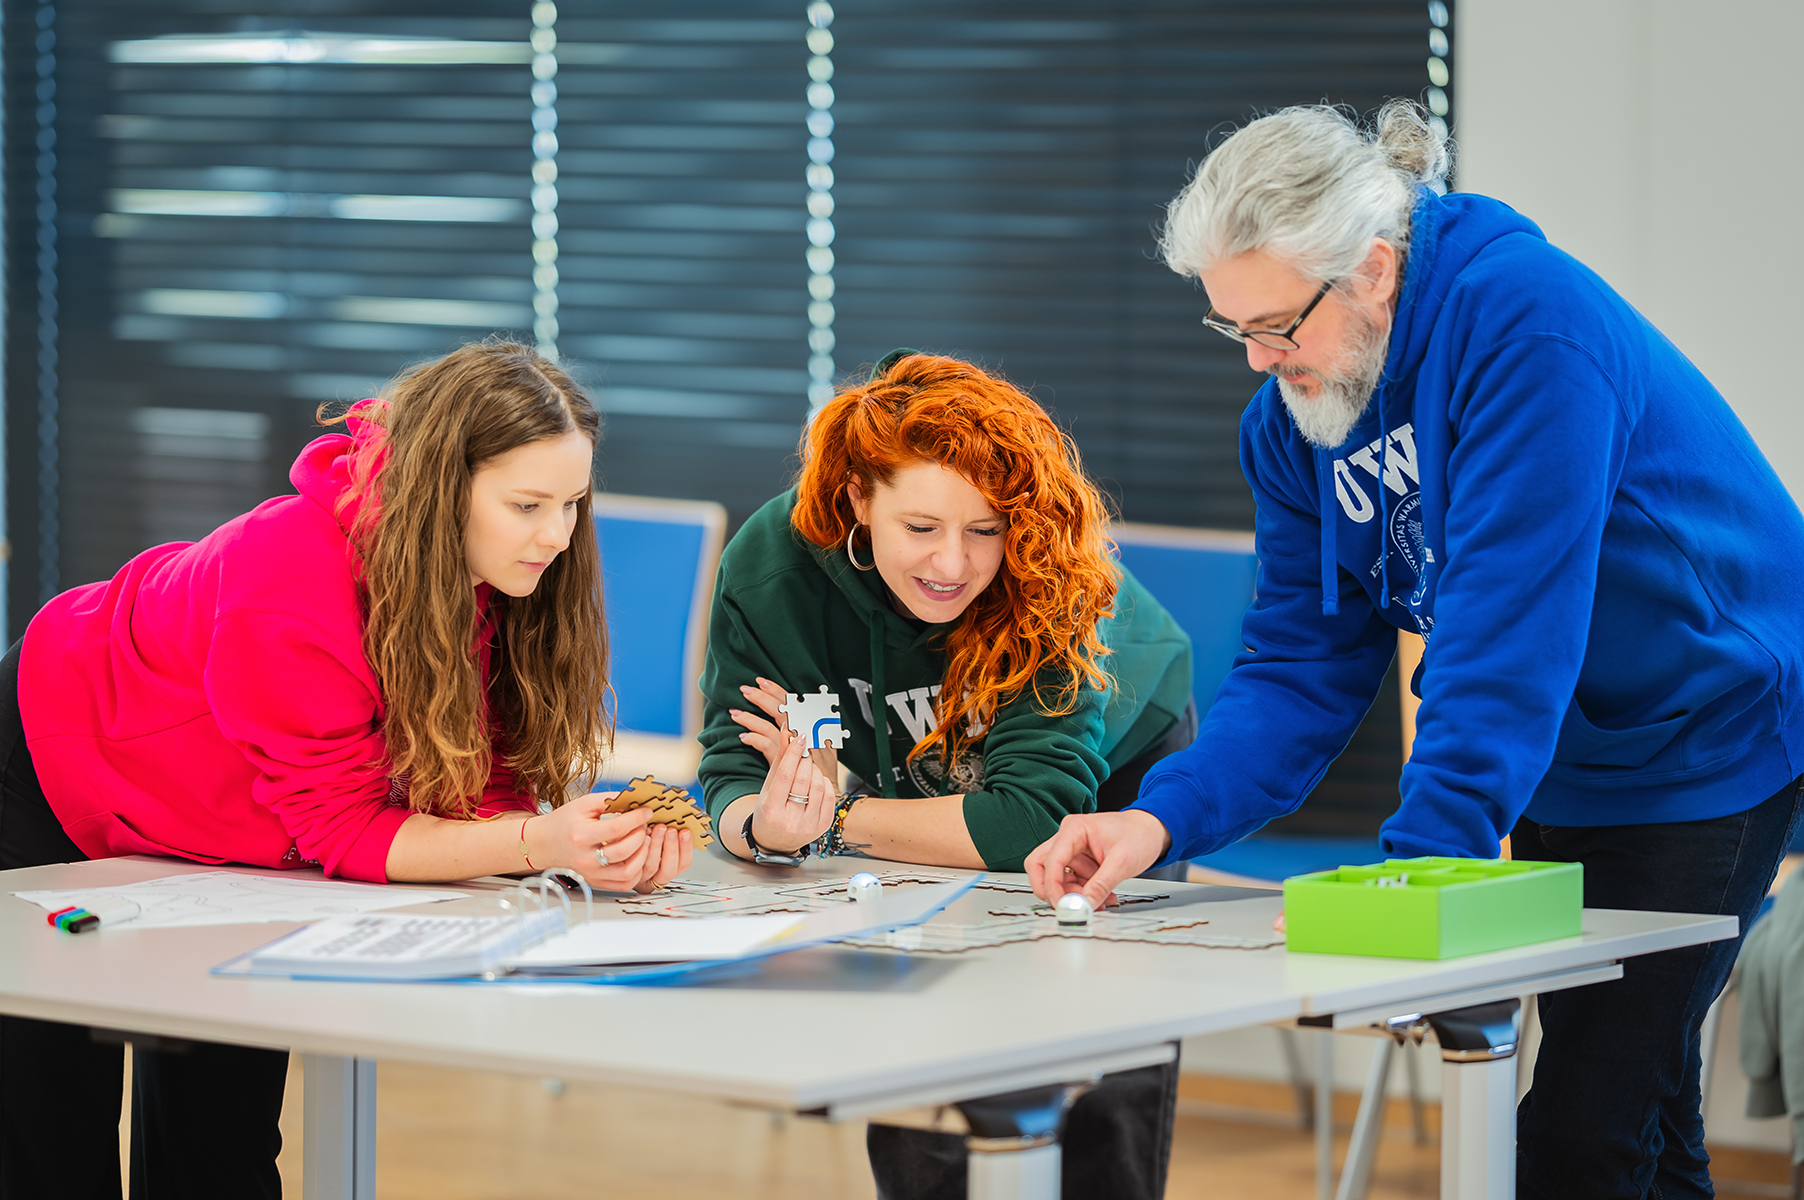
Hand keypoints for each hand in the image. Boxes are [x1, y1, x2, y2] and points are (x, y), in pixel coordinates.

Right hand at [526, 796, 690, 891]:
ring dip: (642, 855)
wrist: (546, 843)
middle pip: (624, 851)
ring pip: (627, 872)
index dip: (636, 818)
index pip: (616, 829)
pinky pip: (624, 884)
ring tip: (642, 841)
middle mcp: (585, 859)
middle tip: (644, 825)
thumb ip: (611, 800)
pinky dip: (637, 871)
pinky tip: (637, 856)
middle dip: (641, 835)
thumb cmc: (565, 822)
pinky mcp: (597, 883)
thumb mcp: (585, 803)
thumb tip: (637, 800)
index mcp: (580, 835)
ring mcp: (591, 874)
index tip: (646, 811)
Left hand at [731, 677, 839, 782]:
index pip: (795, 702)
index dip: (777, 692)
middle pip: (782, 711)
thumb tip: (791, 712)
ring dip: (751, 719)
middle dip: (762, 698)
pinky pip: (767, 747)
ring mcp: (796, 748)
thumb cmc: (822, 768)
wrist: (825, 793)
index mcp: (814, 725)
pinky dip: (755, 739)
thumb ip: (809, 727)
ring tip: (735, 714)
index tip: (762, 682)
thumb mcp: (824, 743)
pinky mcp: (787, 763)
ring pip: (771, 727)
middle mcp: (806, 734)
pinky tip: (744, 737)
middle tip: (745, 690)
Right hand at [748, 724, 836, 855]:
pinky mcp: (823, 826)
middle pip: (803, 779)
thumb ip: (779, 761)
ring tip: (808, 767)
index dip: (794, 753)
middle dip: (805, 760)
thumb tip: (787, 734)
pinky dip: (824, 782)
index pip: (785, 775)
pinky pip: (830, 796)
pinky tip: (816, 780)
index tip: (799, 737)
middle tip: (804, 752)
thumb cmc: (769, 811)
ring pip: (818, 786)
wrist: (776, 842)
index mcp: (772, 810)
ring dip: (815, 769)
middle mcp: (791, 820)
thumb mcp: (768, 788)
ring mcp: (809, 825)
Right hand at [1024, 810, 1173, 908]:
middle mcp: (1068, 838)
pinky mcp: (1079, 862)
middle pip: (1040, 866)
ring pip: (1056, 878)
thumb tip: (1084, 904)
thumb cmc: (1139, 834)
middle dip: (1050, 889)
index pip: (1051, 859)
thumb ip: (1101, 885)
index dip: (1052, 885)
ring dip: (1073, 895)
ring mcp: (1072, 851)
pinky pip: (1071, 882)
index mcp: (1074, 829)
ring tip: (1097, 902)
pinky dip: (1083, 894)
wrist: (1152, 831)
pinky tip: (1101, 897)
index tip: (1062, 905)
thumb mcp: (1122, 862)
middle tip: (1065, 906)